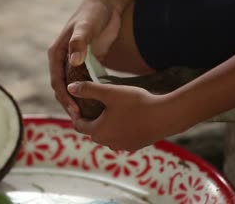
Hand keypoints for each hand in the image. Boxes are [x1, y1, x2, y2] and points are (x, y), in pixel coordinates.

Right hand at [48, 0, 121, 116]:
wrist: (106, 5)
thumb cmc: (93, 14)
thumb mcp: (86, 26)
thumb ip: (79, 42)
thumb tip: (74, 61)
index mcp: (56, 53)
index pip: (57, 81)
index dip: (64, 98)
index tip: (74, 111)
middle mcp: (63, 59)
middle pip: (63, 88)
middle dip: (70, 105)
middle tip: (82, 122)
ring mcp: (74, 62)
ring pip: (74, 88)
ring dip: (79, 102)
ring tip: (90, 118)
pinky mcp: (87, 63)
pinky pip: (85, 82)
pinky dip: (90, 94)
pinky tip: (100, 105)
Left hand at [67, 81, 181, 150]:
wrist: (165, 117)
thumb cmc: (136, 103)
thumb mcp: (110, 92)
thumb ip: (88, 89)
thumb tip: (69, 87)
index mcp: (98, 131)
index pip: (79, 125)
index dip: (76, 114)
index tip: (79, 102)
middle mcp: (108, 143)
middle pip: (93, 131)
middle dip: (92, 118)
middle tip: (94, 103)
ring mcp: (123, 146)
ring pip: (108, 135)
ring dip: (107, 124)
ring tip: (111, 109)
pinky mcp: (135, 146)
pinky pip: (122, 137)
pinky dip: (120, 128)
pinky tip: (128, 115)